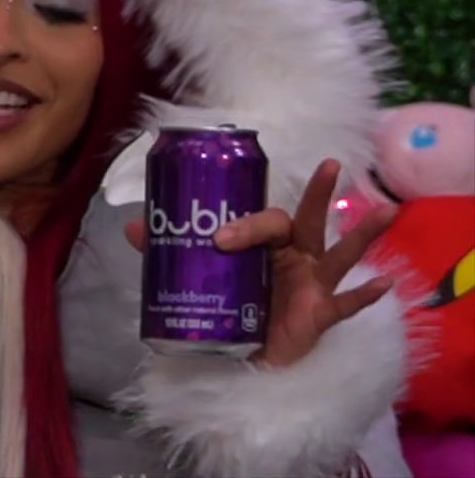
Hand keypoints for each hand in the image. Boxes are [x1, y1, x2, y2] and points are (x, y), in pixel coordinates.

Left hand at [126, 159, 398, 368]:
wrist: (241, 356)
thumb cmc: (230, 304)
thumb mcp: (198, 275)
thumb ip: (169, 251)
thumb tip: (132, 226)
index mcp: (264, 243)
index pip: (261, 219)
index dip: (243, 225)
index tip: (219, 240)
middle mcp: (293, 256)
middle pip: (305, 220)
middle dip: (317, 194)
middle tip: (330, 165)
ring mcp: (312, 283)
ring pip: (341, 252)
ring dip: (364, 232)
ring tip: (388, 210)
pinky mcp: (320, 314)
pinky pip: (347, 304)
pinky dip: (365, 295)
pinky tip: (384, 284)